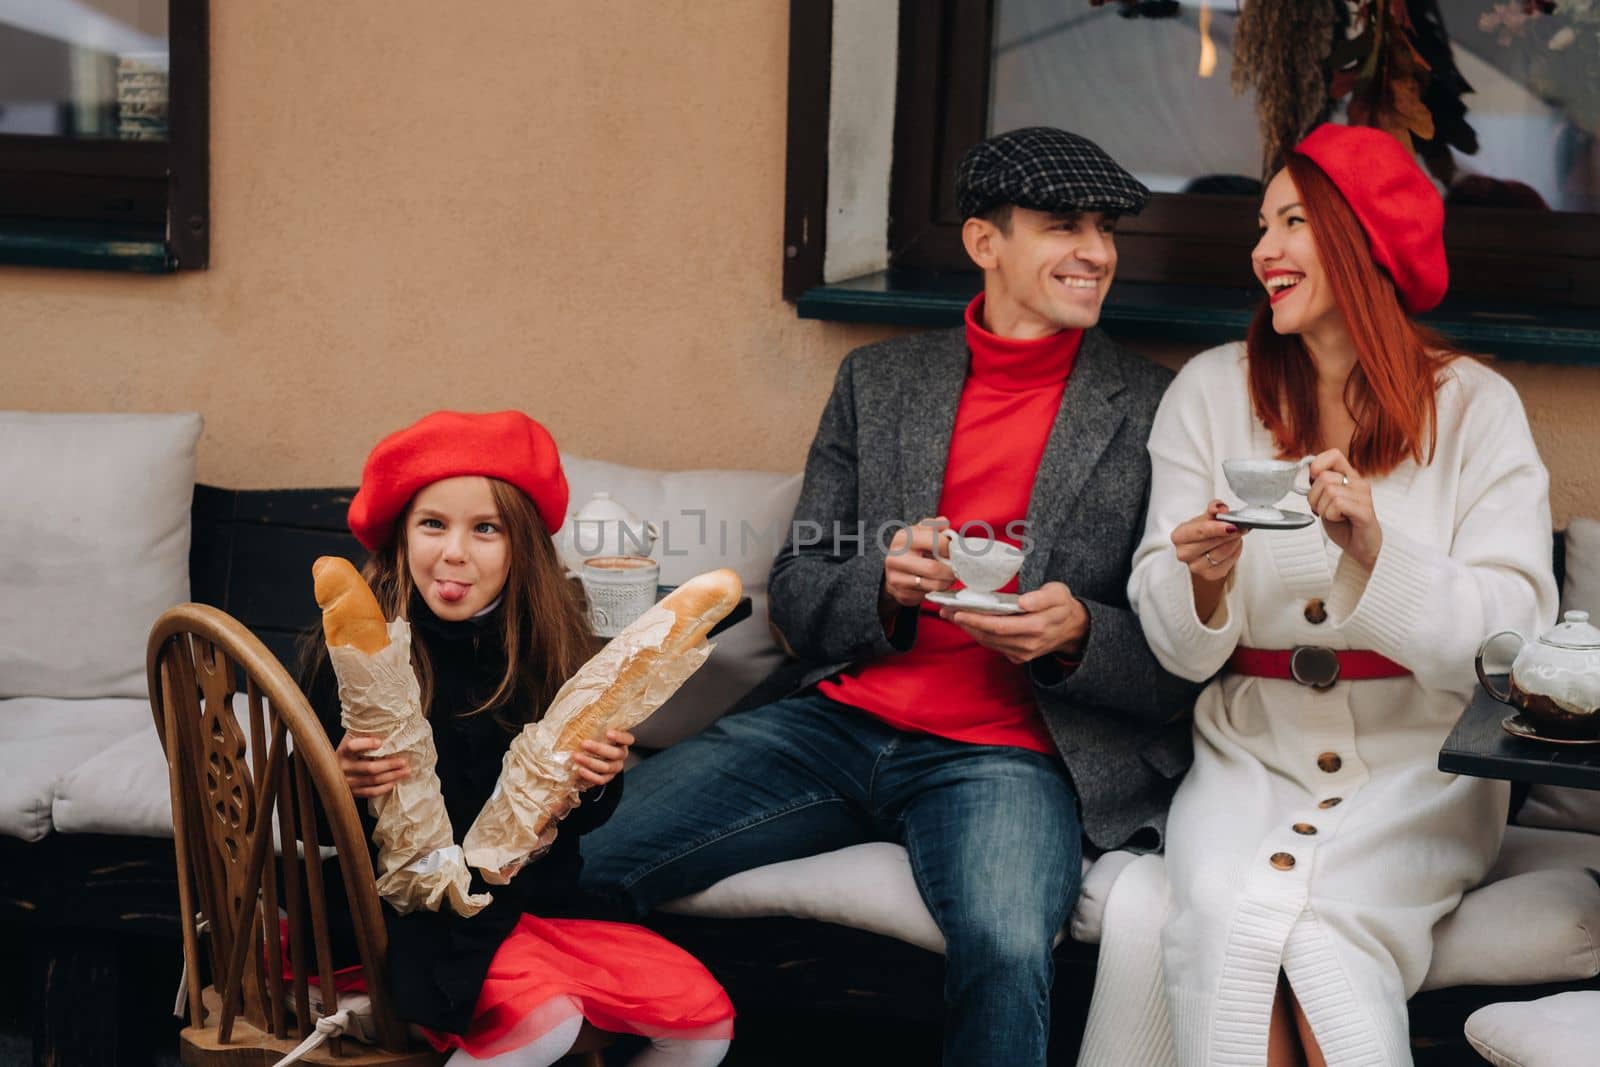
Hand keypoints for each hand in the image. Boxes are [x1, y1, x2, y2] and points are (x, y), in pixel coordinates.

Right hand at [336, 732, 408, 798]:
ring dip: (392, 776)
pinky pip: (371, 792)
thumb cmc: (349, 751)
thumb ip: (364, 735)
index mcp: (342, 751)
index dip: (366, 744)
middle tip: (404, 762)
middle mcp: (343, 768)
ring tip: (405, 772)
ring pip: (373, 781)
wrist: (332, 769)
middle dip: (390, 765)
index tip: (380, 742)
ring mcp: (347, 782)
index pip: (352, 747)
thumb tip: (387, 726)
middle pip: (369, 768)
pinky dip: (384, 788)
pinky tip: (394, 782)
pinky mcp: (352, 792)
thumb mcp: (351, 740)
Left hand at [574, 728, 632, 789]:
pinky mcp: (607, 778)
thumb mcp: (598, 731)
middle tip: (583, 744)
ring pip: (606, 767)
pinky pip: (601, 779)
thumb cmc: (595, 738)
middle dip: (598, 749)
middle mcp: (621, 755)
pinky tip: (580, 770)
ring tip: (576, 757)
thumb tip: (583, 716)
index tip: (608, 733)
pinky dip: (590, 776)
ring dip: (590, 762)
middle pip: (615, 754)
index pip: (628, 739)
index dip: (620, 737)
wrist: (593, 756)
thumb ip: (595, 726)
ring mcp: (615, 767)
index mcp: (622, 742)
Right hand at [882, 517, 955, 608]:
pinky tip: (937, 584)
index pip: (935, 542)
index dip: (950, 548)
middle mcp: (895, 557)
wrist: (894, 570)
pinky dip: (937, 591)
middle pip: (933, 568)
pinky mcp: (901, 594)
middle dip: (951, 570)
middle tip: (958, 569)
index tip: (956, 551)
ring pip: (932, 584)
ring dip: (947, 582)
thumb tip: (944, 523)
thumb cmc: (912, 548)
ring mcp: (895, 578)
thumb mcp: (920, 532)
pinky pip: (927, 595)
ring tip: (949, 576)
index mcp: (903, 538)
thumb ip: (933, 525)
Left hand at [938, 581, 1088, 663]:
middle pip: (989, 635)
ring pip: (989, 642)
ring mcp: (1023, 653)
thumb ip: (1043, 598)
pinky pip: (994, 646)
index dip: (977, 620)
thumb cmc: (1062, 605)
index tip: (959, 611)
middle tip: (945, 610)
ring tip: (950, 615)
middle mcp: (1028, 644)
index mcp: (1037, 627)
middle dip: (966, 623)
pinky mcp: (1018, 657)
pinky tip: (967, 623)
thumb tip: (1024, 602)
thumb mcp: (1059, 593)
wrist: (1073, 628)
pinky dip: (978, 634)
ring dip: (968, 629)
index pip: (1000, 625)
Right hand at [1171, 501, 1246, 623]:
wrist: (1204, 548)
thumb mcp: (1206, 516)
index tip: (1231, 525)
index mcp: (1179, 536)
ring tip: (1237, 535)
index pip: (1198, 531)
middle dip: (1228, 534)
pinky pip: (1226, 565)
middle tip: (1240, 527)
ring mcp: (1195, 567)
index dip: (1216, 528)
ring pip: (1219, 555)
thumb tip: (1220, 508)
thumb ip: (1214, 508)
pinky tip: (1234, 545)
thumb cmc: (1202, 532)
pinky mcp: (1209, 575)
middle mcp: (1183, 553)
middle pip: (1210, 544)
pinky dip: (1234, 553)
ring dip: (1232, 543)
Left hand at [1306, 449, 1380, 568]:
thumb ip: (1318, 485)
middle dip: (1314, 497)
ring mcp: (1363, 496)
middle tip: (1323, 509)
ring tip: (1334, 516)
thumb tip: (1307, 470)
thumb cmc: (1343, 523)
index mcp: (1348, 477)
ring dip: (1323, 508)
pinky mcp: (1365, 510)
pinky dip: (1332, 515)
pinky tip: (1340, 519)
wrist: (1361, 546)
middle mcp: (1358, 482)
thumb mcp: (1325, 500)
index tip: (1313, 479)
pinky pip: (1338, 504)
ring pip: (1329, 491)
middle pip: (1324, 477)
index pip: (1333, 455)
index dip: (1318, 463)